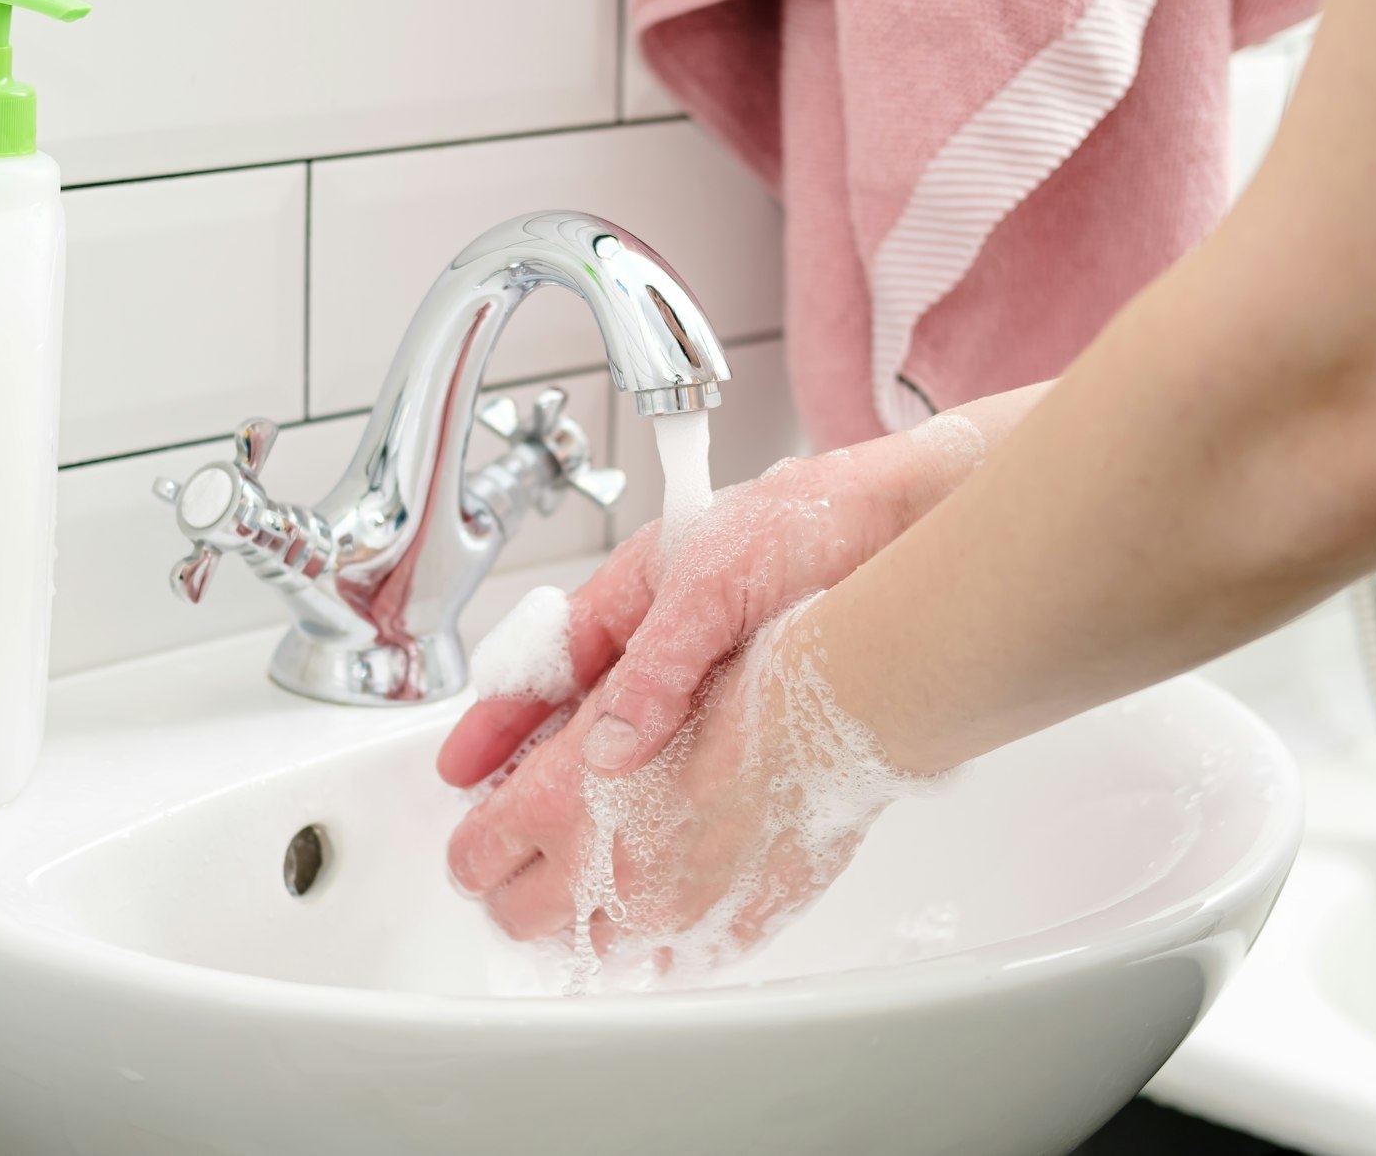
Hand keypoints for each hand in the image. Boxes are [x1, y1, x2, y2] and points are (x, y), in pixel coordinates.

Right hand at [436, 407, 1002, 789]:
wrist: (913, 520)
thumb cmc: (816, 521)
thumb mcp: (717, 581)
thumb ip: (660, 660)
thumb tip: (609, 745)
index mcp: (640, 593)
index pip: (551, 666)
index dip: (501, 722)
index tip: (462, 769)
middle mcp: (670, 637)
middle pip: (581, 715)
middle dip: (532, 771)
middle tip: (491, 829)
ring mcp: (714, 671)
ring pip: (634, 747)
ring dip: (595, 796)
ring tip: (560, 855)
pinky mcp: (762, 703)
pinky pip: (699, 763)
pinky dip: (673, 803)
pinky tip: (661, 843)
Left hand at [445, 598, 921, 979]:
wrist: (842, 701)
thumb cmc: (743, 669)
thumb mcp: (626, 674)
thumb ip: (560, 729)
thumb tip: (519, 769)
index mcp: (560, 803)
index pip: (474, 856)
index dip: (474, 844)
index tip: (486, 834)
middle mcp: (606, 870)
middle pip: (519, 918)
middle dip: (516, 888)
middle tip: (533, 857)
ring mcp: (670, 910)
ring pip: (591, 946)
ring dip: (586, 915)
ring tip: (608, 870)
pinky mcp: (730, 926)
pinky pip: (670, 957)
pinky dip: (660, 933)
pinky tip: (674, 891)